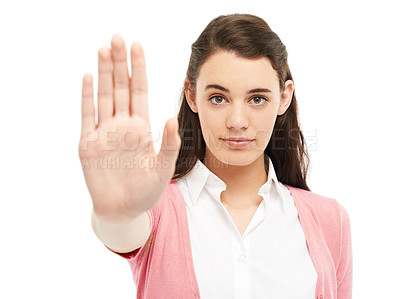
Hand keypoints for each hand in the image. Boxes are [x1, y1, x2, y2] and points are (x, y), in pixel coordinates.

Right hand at [78, 34, 180, 219]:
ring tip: (104, 49)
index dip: (138, 69)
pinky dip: (88, 97)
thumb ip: (167, 144)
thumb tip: (173, 119)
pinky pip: (87, 116)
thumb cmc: (145, 191)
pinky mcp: (88, 144)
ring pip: (104, 96)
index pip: (139, 91)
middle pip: (120, 87)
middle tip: (118, 38)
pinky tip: (89, 77)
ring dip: (104, 73)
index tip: (137, 47)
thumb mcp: (162, 168)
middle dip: (119, 63)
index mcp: (140, 128)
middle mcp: (122, 125)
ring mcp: (104, 132)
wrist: (123, 210)